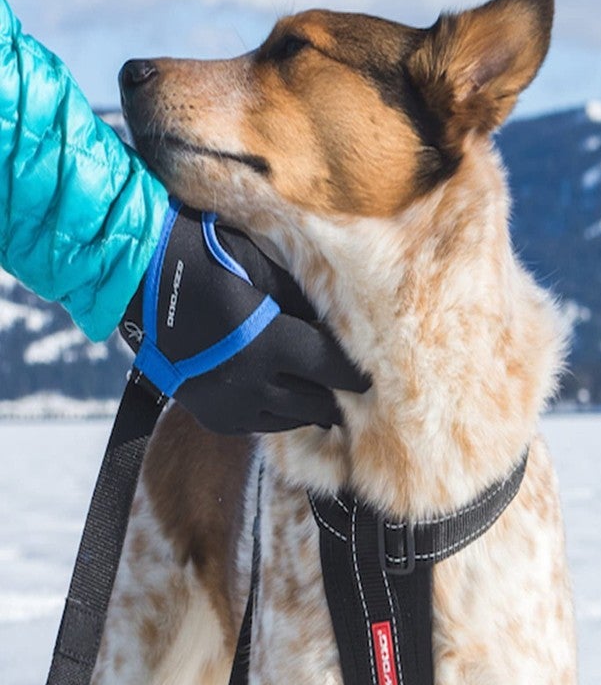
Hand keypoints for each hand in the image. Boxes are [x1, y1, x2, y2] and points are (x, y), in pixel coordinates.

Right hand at [120, 201, 369, 432]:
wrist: (140, 276)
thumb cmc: (209, 259)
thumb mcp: (266, 271)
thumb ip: (305, 305)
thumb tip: (340, 330)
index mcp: (267, 345)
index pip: (331, 369)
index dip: (357, 373)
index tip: (376, 377)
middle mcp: (248, 384)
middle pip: (315, 403)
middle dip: (338, 396)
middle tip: (357, 392)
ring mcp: (226, 403)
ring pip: (289, 421)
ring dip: (310, 408)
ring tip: (326, 397)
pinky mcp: (209, 414)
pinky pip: (258, 425)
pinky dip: (278, 414)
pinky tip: (286, 399)